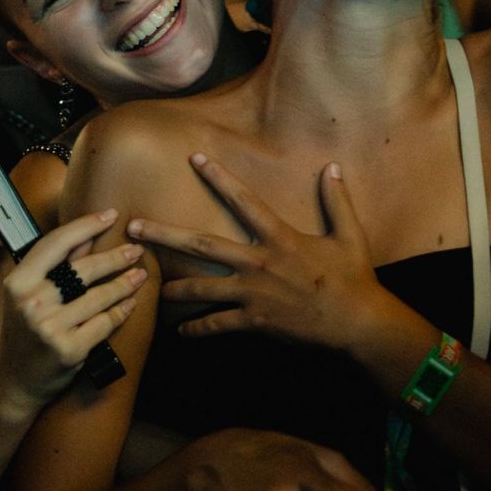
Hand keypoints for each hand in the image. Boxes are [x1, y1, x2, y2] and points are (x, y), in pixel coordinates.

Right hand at [0, 208, 144, 403]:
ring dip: (124, 284)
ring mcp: (50, 328)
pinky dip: (120, 311)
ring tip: (139, 275)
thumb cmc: (24, 331)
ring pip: (99, 297)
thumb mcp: (31, 294)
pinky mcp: (69, 350)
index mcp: (18, 282)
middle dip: (115, 257)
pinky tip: (130, 303)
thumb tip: (88, 233)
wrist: (14, 380)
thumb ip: (57, 264)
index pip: (56, 243)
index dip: (86, 225)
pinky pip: (104, 323)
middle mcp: (32, 303)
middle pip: (83, 270)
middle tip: (135, 250)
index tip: (110, 215)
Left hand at [130, 156, 387, 352]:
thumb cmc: (353, 277)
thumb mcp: (350, 234)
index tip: (193, 159)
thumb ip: (336, 200)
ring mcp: (254, 294)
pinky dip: (198, 328)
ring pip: (203, 288)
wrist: (357, 323)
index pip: (243, 200)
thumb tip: (332, 166)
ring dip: (173, 287)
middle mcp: (260, 263)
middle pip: (202, 245)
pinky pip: (219, 324)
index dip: (219, 177)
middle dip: (165, 234)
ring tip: (148, 284)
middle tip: (133, 226)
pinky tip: (180, 331)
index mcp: (280, 237)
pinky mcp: (255, 321)